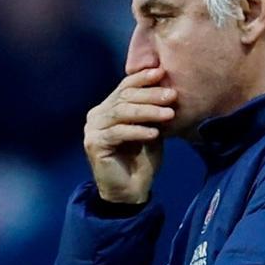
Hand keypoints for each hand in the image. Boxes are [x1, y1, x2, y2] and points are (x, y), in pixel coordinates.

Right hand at [84, 67, 174, 203]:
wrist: (130, 191)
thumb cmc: (141, 160)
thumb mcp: (150, 130)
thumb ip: (152, 112)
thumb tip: (167, 88)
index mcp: (107, 109)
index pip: (124, 87)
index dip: (142, 78)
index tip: (162, 72)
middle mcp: (96, 116)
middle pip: (124, 97)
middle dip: (150, 95)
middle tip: (172, 96)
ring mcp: (92, 129)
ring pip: (121, 113)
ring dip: (147, 112)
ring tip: (169, 114)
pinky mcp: (93, 144)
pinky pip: (118, 132)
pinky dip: (138, 131)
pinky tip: (154, 133)